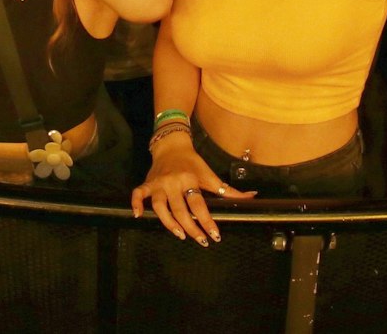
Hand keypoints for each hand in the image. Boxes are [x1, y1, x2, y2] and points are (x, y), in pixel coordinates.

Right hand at [131, 134, 252, 244]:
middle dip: (191, 227)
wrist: (172, 145)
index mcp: (190, 179)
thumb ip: (229, 190)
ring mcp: (158, 184)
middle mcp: (173, 182)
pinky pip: (138, 194)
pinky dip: (136, 204)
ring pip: (159, 206)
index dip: (207, 221)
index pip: (198, 204)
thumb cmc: (193, 162)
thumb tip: (251, 198)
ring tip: (180, 235)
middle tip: (201, 241)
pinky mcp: (147, 183)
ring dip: (168, 222)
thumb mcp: (210, 174)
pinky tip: (138, 216)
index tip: (214, 235)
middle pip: (179, 209)